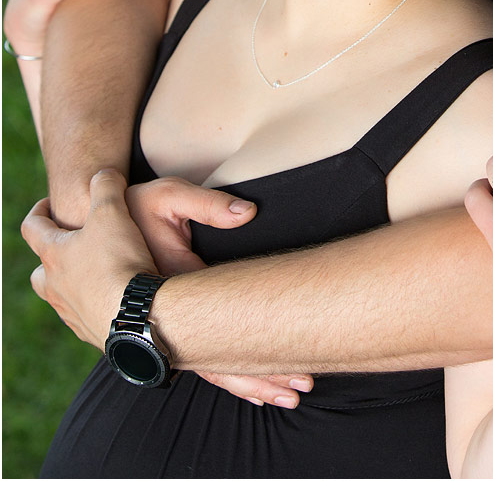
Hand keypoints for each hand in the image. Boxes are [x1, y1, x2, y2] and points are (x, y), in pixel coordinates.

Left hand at [21, 168, 157, 350]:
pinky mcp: (91, 331)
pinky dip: (94, 304)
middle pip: (39, 272)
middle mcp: (56, 287)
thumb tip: (103, 174)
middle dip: (50, 258)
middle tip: (70, 246)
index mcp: (54, 256)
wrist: (136, 315)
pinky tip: (114, 298)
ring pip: (60, 297)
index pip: (32, 228)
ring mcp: (71, 312)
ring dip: (71, 284)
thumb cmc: (118, 262)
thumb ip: (105, 186)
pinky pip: (85, 316)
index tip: (51, 203)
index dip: (38, 211)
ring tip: (93, 274)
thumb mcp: (112, 211)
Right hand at [124, 176, 314, 407]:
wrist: (90, 228)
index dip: (257, 352)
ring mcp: (162, 327)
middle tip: (302, 389)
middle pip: (215, 360)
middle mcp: (165, 318)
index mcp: (170, 290)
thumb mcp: (166, 196)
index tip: (294, 365)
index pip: (218, 332)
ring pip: (206, 365)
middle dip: (259, 376)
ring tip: (288, 397)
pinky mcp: (163, 326)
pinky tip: (251, 388)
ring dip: (247, 381)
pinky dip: (226, 372)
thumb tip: (248, 213)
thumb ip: (208, 204)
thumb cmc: (134, 208)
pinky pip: (196, 359)